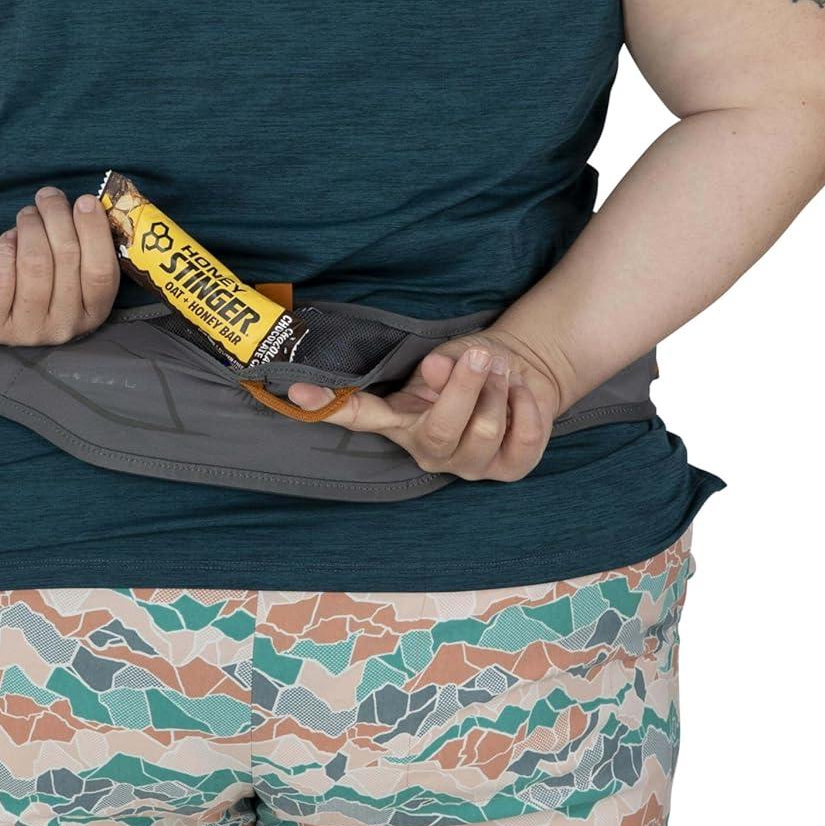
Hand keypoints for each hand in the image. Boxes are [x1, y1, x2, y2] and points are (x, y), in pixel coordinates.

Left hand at [0, 186, 119, 345]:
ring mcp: (26, 332)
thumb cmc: (30, 264)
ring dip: (30, 226)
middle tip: (48, 197)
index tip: (86, 200)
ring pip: (35, 264)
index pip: (102, 274)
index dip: (95, 232)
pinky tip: (7, 240)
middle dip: (57, 217)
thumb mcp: (65, 256)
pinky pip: (1, 277)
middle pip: (67, 260)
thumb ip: (86, 238)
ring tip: (26, 215)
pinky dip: (4, 247)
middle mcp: (63, 329)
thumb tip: (92, 205)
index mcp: (93, 313)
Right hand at [286, 331, 561, 481]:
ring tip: (503, 369)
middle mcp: (429, 451)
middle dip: (465, 389)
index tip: (296, 391)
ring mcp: (469, 467)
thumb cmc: (471, 366)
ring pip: (484, 434)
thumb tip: (438, 370)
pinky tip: (521, 392)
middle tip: (481, 355)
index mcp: (402, 422)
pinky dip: (527, 407)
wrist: (520, 373)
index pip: (358, 416)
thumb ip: (440, 367)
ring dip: (499, 392)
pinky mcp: (509, 470)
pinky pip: (523, 440)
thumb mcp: (449, 356)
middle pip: (439, 432)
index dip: (328, 406)